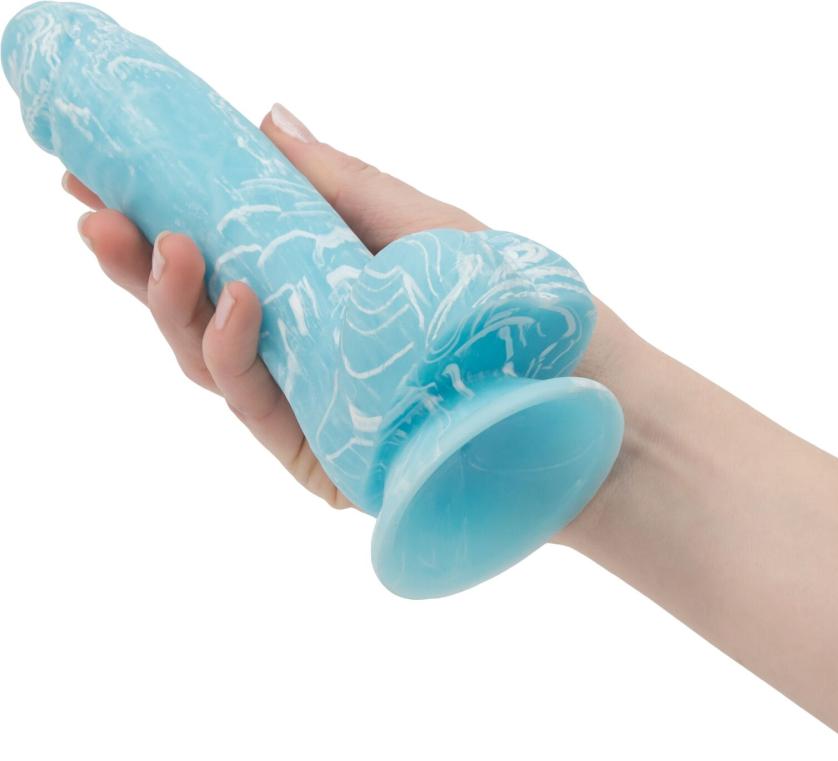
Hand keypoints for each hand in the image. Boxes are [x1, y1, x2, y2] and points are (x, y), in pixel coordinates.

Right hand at [68, 103, 643, 522]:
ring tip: (161, 241)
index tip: (98, 172)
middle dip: (138, 260)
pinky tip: (236, 297)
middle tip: (94, 208)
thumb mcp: (424, 227)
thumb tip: (265, 118)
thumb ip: (340, 185)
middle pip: (199, 307)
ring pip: (209, 358)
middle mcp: (304, 344)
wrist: (584, 401)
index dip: (156, 213)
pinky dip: (236, 349)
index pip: (222, 250)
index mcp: (321, 288)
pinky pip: (255, 402)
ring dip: (172, 300)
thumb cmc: (514, 311)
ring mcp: (308, 401)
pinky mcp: (319, 454)